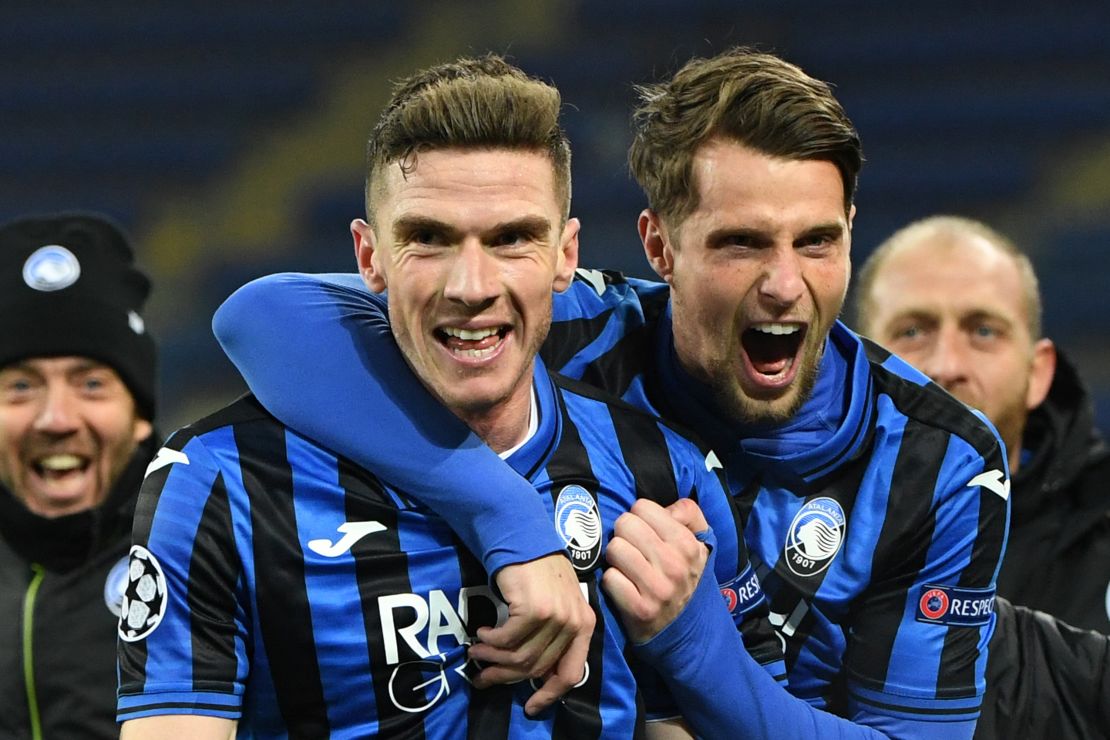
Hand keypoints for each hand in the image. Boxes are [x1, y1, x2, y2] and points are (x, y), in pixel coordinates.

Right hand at [468, 552, 594, 715]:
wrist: (525, 539)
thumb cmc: (539, 573)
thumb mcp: (558, 605)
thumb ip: (554, 638)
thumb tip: (535, 676)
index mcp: (585, 625)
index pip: (571, 673)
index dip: (550, 695)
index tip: (531, 708)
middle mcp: (574, 623)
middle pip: (538, 668)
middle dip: (506, 677)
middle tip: (483, 678)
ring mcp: (556, 616)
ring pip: (520, 656)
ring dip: (493, 658)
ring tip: (476, 651)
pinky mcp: (534, 609)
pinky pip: (507, 639)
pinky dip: (491, 640)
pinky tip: (482, 632)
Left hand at [601, 498, 709, 642]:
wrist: (689, 631)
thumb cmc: (687, 577)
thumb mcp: (700, 542)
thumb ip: (689, 513)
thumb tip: (666, 507)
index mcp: (687, 543)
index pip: (642, 507)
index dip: (639, 518)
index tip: (645, 534)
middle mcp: (674, 564)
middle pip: (624, 524)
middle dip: (625, 535)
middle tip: (633, 550)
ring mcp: (656, 588)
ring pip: (614, 549)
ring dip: (616, 558)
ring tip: (628, 568)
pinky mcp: (639, 609)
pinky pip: (609, 578)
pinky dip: (612, 582)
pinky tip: (624, 587)